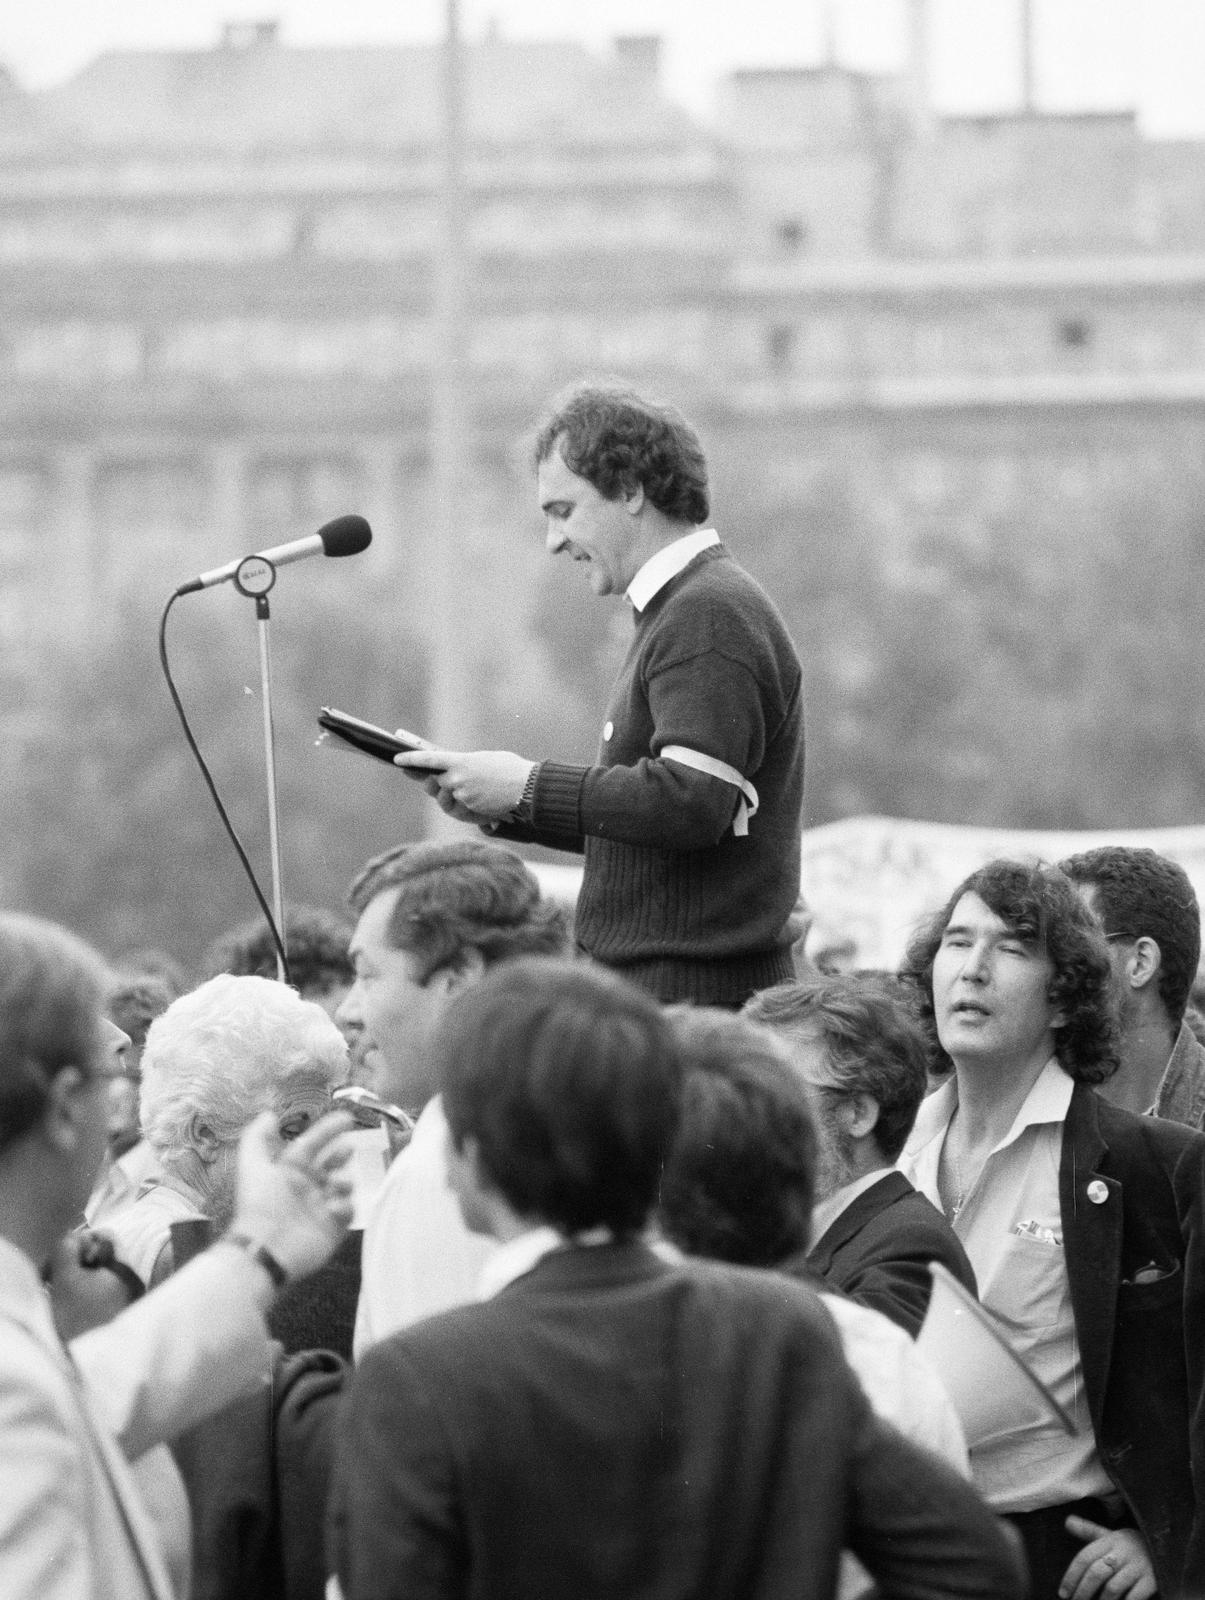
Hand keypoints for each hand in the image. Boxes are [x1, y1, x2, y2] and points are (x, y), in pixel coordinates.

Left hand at [229, 1110, 354, 1279]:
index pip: (313, 1144)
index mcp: (290, 1171)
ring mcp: (320, 1207)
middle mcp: (306, 1187)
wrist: (266, 1247)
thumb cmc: (259, 1204)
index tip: (347, 1118)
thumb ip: (256, 1137)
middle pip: (331, 1164)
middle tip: (348, 1148)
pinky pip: (347, 1212)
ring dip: (344, 1180)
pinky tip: (332, 1207)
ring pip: (343, 1186)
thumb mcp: (252, 1166)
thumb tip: (268, 1114)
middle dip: (341, 1154)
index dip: (329, 1130)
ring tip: (337, 1182)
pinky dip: (344, 1206)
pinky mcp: (332, 1228)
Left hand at [394, 748, 532, 821]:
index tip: (397, 759)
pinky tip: (485, 800)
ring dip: (457, 795)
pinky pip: (461, 808)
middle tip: (445, 781)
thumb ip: (464, 764)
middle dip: (439, 783)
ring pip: (448, 798)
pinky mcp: (469, 809)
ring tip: (477, 789)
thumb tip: (452, 770)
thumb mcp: (484, 759)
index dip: (411, 760)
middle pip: (435, 783)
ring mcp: (462, 795)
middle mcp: (456, 778)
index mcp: (460, 760)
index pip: (428, 760)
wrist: (526, 787)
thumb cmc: (509, 769)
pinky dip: (469, 805)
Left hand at [1059, 1518, 1155, 1599]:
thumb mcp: (1111, 1535)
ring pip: (1113, 1587)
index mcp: (1110, 1540)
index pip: (1085, 1557)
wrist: (1165, 1546)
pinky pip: (1134, 1597)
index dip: (1071, 1576)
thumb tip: (1067, 1521)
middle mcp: (1123, 1551)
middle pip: (1096, 1573)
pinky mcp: (1153, 1581)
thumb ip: (1089, 1531)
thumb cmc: (1131, 1544)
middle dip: (1083, 1591)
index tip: (1063, 1593)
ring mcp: (1138, 1567)